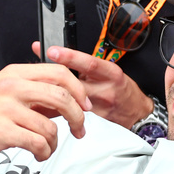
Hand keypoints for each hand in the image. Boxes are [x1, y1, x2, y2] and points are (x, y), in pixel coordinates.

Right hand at [0, 63, 90, 166]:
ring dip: (55, 142)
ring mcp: (6, 109)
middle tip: (79, 129)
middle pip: (62, 95)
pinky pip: (38, 143)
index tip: (84, 105)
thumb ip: (33, 96)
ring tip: (47, 148)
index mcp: (14, 74)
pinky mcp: (2, 132)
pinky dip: (44, 152)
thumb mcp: (3, 95)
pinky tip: (38, 154)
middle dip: (78, 116)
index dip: (78, 90)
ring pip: (51, 125)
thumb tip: (62, 102)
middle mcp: (11, 87)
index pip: (59, 72)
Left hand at [35, 42, 152, 127]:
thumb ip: (84, 65)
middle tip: (35, 74)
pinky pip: (73, 114)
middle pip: (76, 84)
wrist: (137, 113)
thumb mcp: (108, 71)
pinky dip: (59, 110)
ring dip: (53, 96)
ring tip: (35, 91)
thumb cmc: (121, 88)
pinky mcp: (95, 122)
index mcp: (111, 73)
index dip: (70, 57)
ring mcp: (100, 108)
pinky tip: (46, 107)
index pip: (89, 63)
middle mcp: (106, 90)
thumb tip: (56, 53)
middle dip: (54, 79)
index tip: (52, 51)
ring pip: (72, 102)